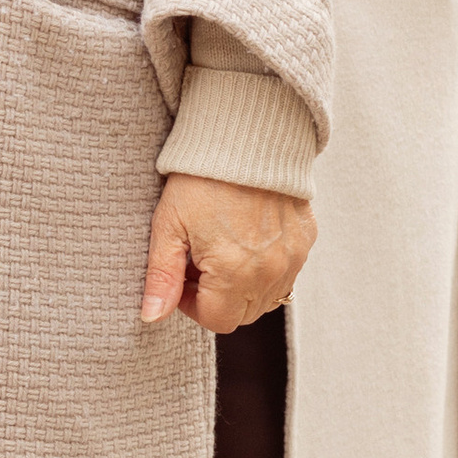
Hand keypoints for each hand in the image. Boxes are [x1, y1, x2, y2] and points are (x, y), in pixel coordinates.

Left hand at [140, 173, 314, 333]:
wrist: (246, 136)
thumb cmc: (200, 179)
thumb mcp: (169, 226)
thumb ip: (161, 277)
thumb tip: (152, 317)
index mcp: (236, 273)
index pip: (217, 320)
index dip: (192, 306)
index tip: (182, 277)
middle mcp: (272, 271)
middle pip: (243, 314)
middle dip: (218, 298)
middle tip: (199, 262)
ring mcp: (293, 256)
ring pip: (267, 297)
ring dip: (243, 286)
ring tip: (222, 250)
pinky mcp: (306, 239)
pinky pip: (287, 272)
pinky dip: (266, 267)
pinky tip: (247, 237)